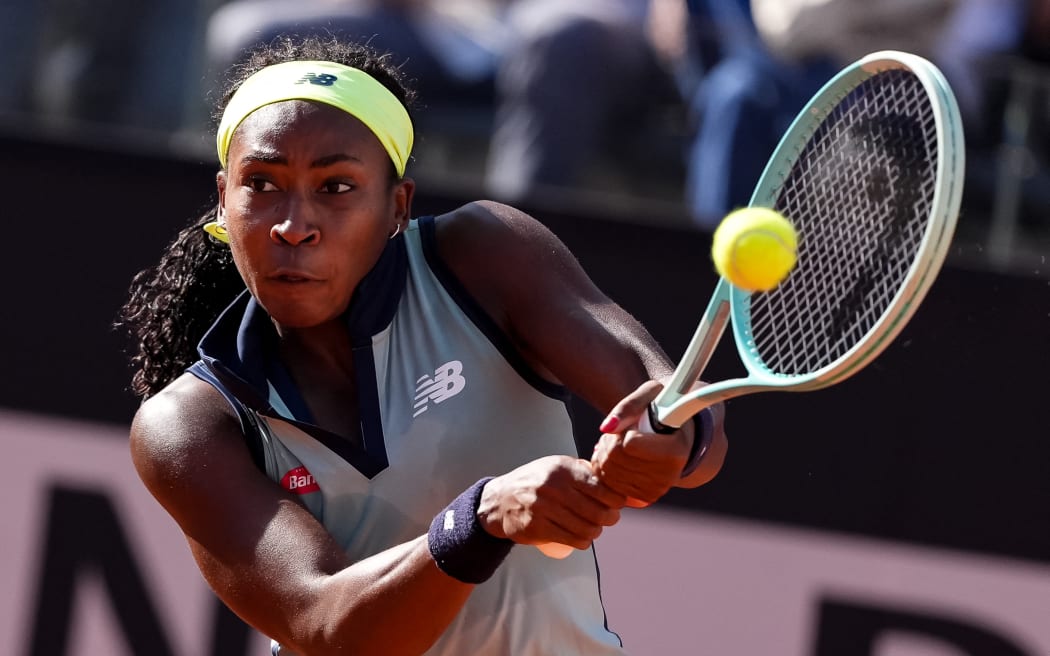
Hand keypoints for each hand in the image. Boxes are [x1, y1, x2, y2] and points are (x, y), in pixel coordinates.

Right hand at [477, 456, 626, 550]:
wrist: (500, 499)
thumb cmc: (539, 481)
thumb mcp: (560, 467)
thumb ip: (589, 473)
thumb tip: (625, 489)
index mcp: (563, 469)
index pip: (603, 488)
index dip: (616, 500)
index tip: (616, 503)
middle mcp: (554, 487)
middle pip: (598, 511)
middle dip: (610, 518)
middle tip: (608, 518)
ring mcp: (544, 508)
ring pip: (588, 529)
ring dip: (596, 532)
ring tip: (594, 528)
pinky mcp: (537, 528)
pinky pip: (572, 540)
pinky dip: (583, 542)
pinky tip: (583, 539)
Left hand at [590, 381, 694, 504]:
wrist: (678, 431)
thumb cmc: (663, 407)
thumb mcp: (650, 394)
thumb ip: (628, 406)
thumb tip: (606, 427)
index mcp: (676, 450)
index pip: (628, 444)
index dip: (624, 430)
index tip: (634, 424)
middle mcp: (670, 475)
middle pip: (615, 459)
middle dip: (609, 442)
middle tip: (620, 432)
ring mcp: (658, 489)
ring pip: (608, 473)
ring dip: (604, 455)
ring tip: (618, 443)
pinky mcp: (646, 497)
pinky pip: (610, 486)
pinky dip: (605, 470)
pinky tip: (616, 458)